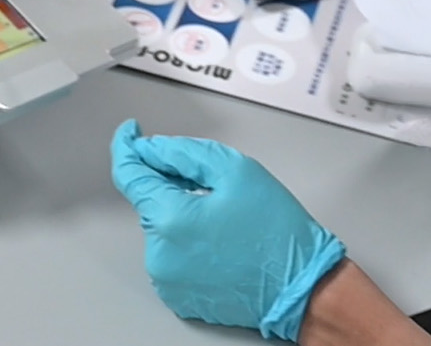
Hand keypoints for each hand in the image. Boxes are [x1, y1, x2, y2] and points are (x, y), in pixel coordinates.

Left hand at [110, 120, 346, 340]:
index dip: (128, 147)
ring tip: (224, 221)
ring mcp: (167, 279)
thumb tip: (151, 149)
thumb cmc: (277, 233)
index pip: (128, 174)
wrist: (302, 287)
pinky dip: (187, 242)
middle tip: (212, 185)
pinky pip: (171, 255)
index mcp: (170, 219)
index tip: (132, 133)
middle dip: (170, 185)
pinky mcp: (178, 296)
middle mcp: (160, 254)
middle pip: (149, 201)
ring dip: (181, 215)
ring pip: (161, 228)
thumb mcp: (236, 170)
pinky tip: (219, 241)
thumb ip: (183, 153)